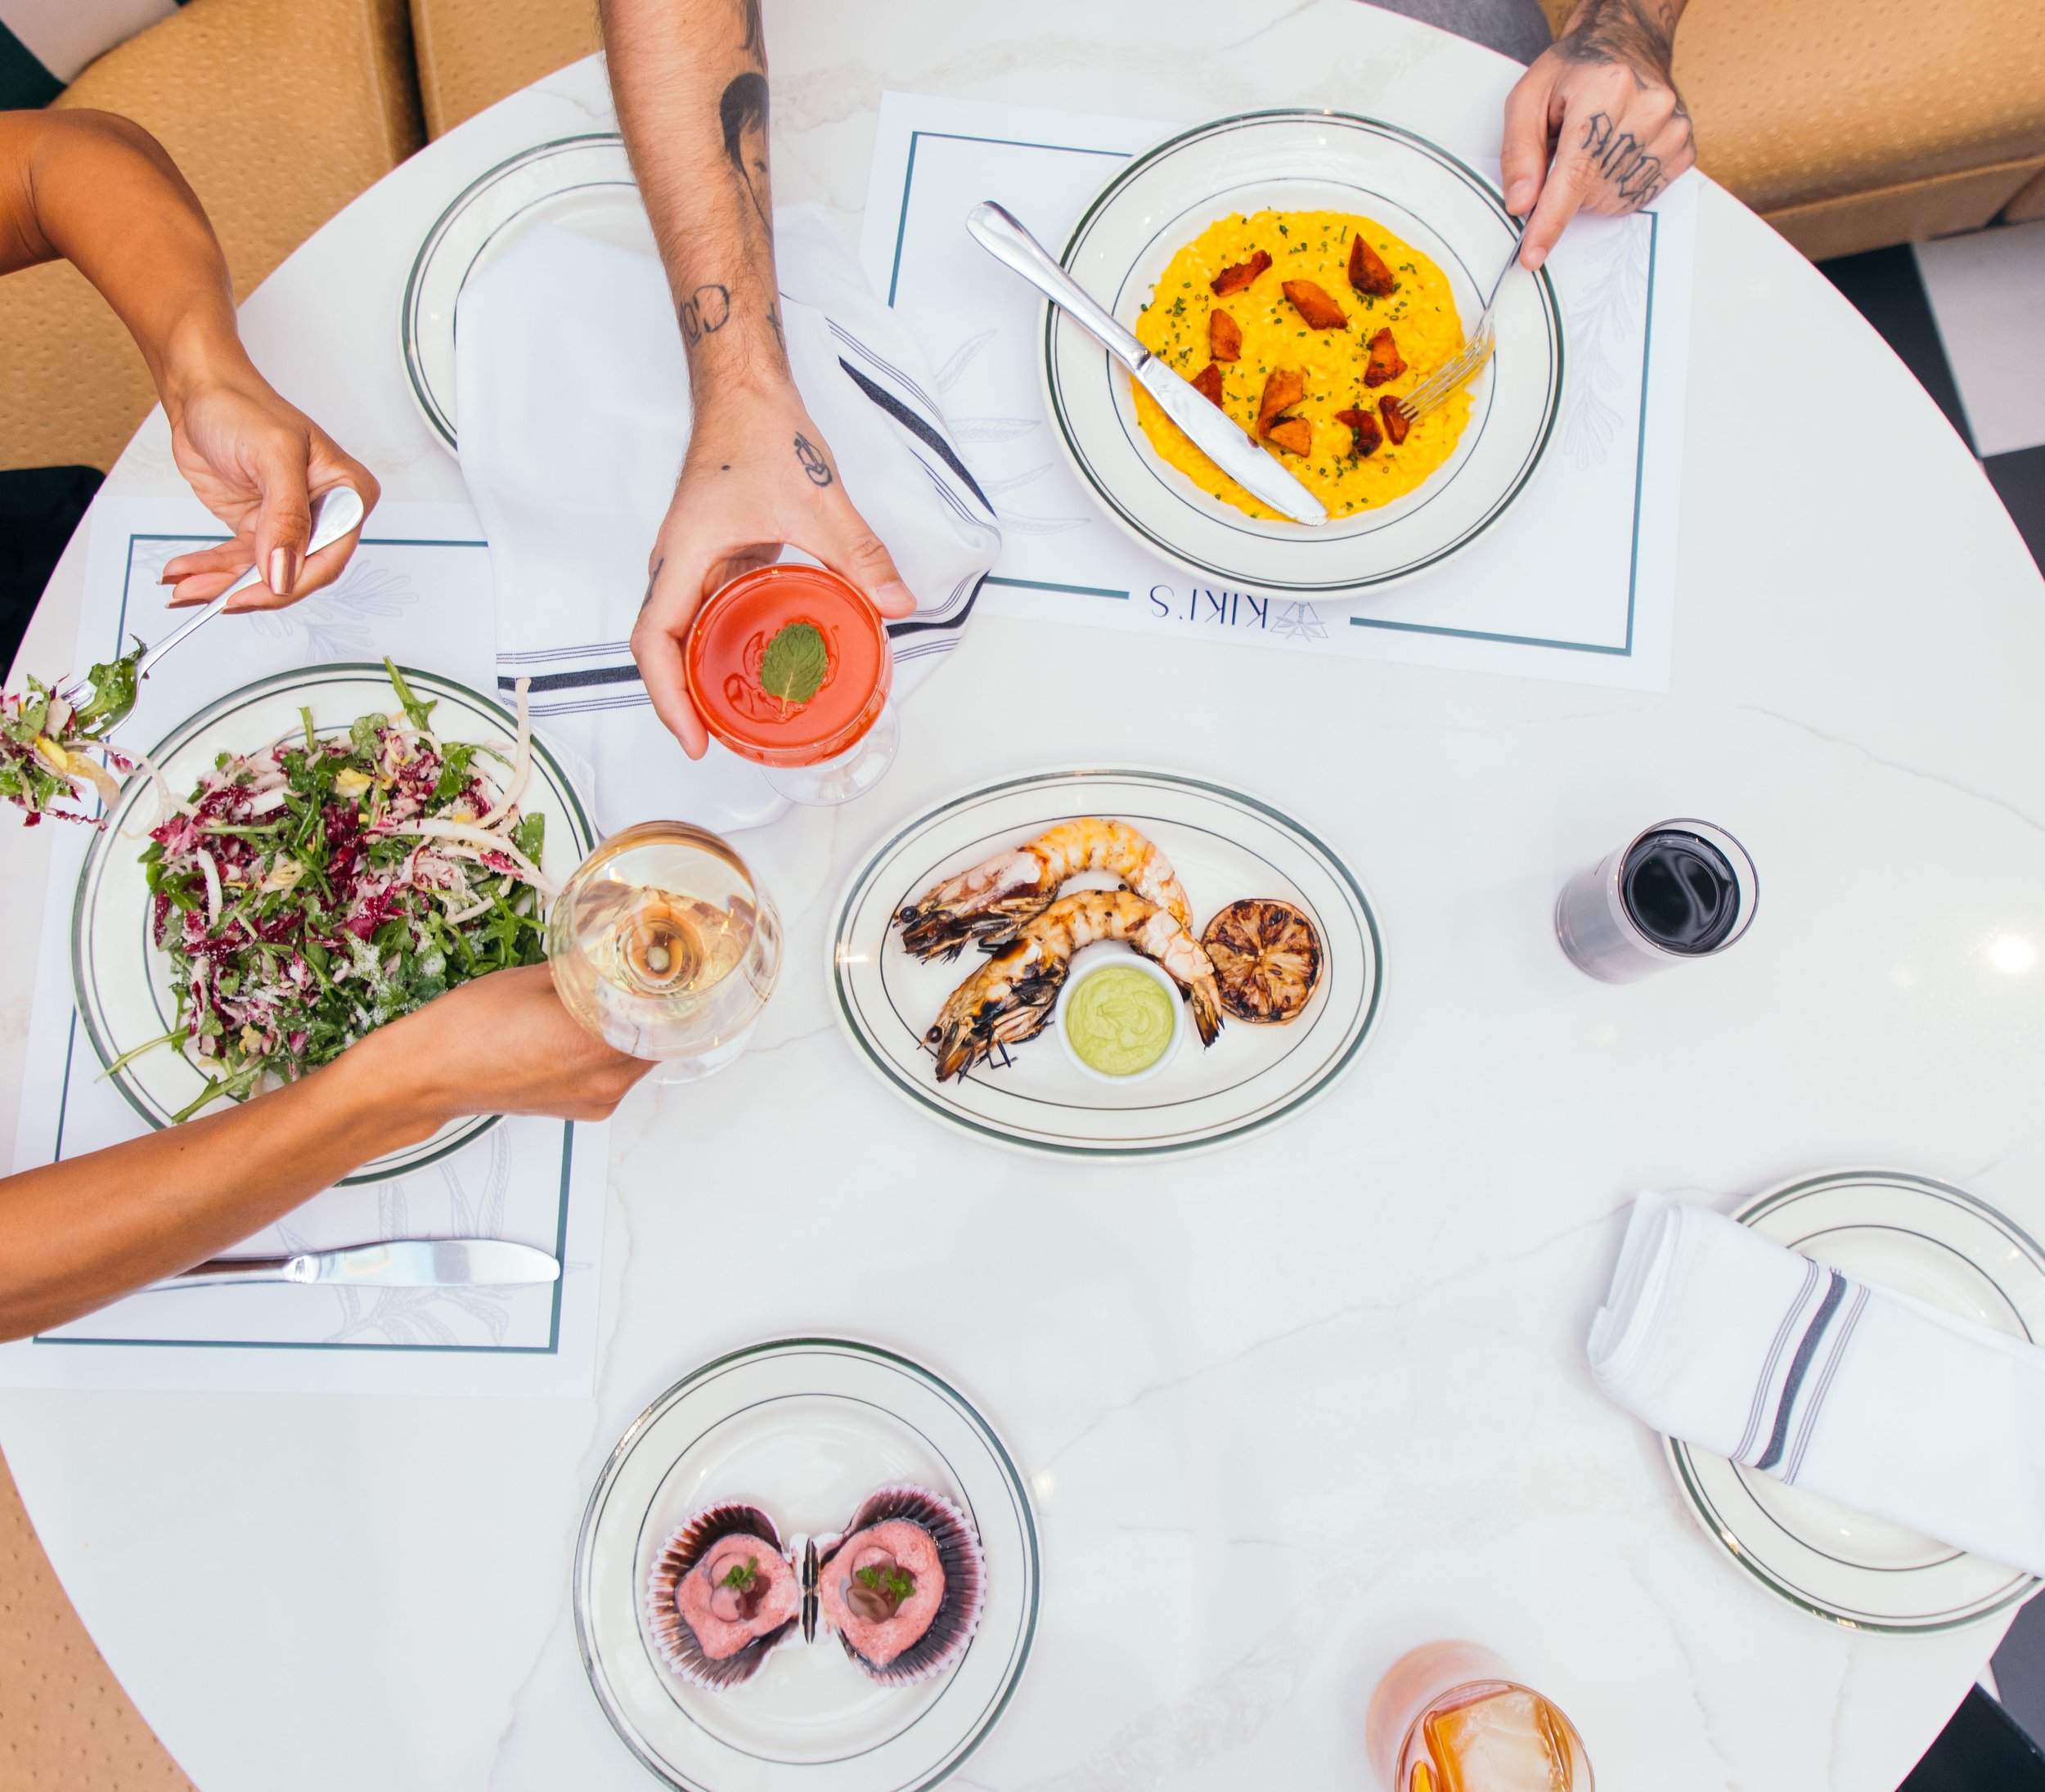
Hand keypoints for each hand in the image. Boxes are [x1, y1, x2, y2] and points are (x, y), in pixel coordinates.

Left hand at [156, 347, 378, 610]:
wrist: (199, 391)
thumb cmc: (243, 406)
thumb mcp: (273, 456)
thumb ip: (286, 517)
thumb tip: (285, 571)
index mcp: (347, 493)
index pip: (329, 555)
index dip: (294, 581)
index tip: (256, 592)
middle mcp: (323, 513)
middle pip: (296, 572)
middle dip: (251, 589)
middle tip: (216, 600)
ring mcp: (288, 524)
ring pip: (261, 573)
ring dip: (221, 585)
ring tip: (188, 590)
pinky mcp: (255, 529)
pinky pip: (236, 562)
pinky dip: (209, 571)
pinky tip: (186, 574)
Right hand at [357, 964, 651, 1126]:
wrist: (428, 1074)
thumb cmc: (468, 1028)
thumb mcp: (537, 976)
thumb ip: (588, 964)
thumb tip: (615, 947)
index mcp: (600, 1043)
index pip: (669, 1014)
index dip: (675, 987)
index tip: (676, 967)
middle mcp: (605, 1079)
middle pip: (661, 1038)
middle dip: (657, 1007)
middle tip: (649, 977)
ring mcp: (596, 1100)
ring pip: (641, 1059)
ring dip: (637, 1031)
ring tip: (617, 1001)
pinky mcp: (582, 1109)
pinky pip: (617, 1076)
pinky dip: (615, 1052)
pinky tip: (592, 1029)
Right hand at [631, 384, 917, 756]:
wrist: (745, 387)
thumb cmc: (759, 429)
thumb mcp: (817, 499)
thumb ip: (858, 554)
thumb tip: (894, 604)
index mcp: (685, 555)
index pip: (654, 641)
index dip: (667, 697)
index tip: (695, 737)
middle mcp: (679, 563)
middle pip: (663, 648)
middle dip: (684, 702)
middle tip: (721, 744)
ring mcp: (695, 561)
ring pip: (685, 632)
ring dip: (703, 677)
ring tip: (738, 719)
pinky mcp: (717, 555)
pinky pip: (711, 611)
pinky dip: (725, 645)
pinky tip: (760, 665)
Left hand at [1502, 0, 1693, 270]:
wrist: (1626, 43)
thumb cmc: (1575, 70)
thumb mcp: (1529, 98)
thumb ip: (1520, 152)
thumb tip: (1521, 204)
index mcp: (1608, 90)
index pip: (1575, 173)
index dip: (1551, 219)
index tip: (1533, 255)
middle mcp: (1649, 109)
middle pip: (1590, 193)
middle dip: (1565, 186)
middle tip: (1567, 148)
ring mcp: (1672, 131)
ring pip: (1612, 201)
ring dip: (1591, 188)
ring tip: (1595, 143)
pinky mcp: (1683, 150)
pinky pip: (1636, 197)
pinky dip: (1615, 187)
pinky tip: (1615, 153)